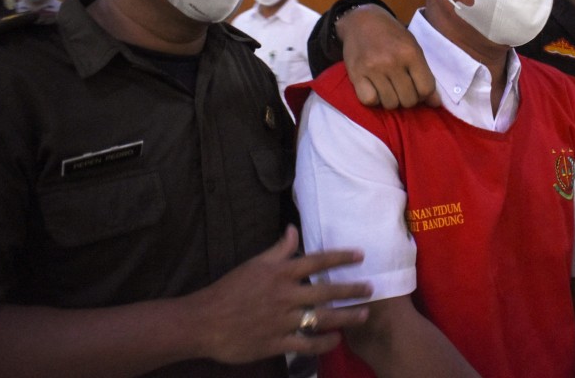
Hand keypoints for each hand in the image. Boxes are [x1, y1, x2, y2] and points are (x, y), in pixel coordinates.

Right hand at [189, 225, 371, 363]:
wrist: (203, 322)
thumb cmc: (228, 290)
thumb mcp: (253, 264)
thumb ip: (278, 249)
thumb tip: (293, 229)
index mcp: (279, 273)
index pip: (317, 261)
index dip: (340, 257)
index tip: (360, 255)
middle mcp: (285, 295)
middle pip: (326, 290)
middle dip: (351, 289)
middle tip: (371, 288)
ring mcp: (282, 321)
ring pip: (321, 318)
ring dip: (346, 316)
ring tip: (364, 314)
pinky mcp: (276, 343)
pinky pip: (307, 344)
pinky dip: (324, 342)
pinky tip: (337, 340)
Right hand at [339, 5, 439, 109]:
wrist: (361, 21)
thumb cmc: (391, 34)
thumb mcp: (413, 47)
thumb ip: (425, 74)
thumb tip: (435, 103)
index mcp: (410, 53)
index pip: (426, 89)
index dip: (425, 94)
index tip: (418, 88)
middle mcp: (392, 62)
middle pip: (408, 100)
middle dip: (408, 98)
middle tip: (402, 88)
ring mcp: (373, 69)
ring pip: (390, 104)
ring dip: (391, 99)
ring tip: (388, 87)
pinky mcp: (356, 74)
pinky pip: (369, 100)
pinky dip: (373, 99)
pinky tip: (374, 88)